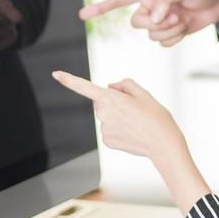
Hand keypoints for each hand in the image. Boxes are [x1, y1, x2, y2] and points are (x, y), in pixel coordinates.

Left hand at [51, 71, 184, 160]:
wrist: (163, 143)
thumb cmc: (156, 116)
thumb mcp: (143, 93)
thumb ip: (124, 84)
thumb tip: (110, 86)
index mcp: (110, 98)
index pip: (84, 87)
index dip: (68, 80)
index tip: (55, 74)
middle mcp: (103, 114)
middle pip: (101, 101)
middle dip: (112, 101)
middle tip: (133, 107)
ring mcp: (104, 129)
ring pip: (106, 116)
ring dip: (117, 116)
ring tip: (136, 122)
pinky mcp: (107, 141)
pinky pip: (109, 129)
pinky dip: (118, 129)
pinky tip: (131, 132)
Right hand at [79, 0, 218, 47]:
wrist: (214, 4)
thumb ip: (165, 1)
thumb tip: (154, 16)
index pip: (118, 0)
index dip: (100, 7)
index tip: (82, 15)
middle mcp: (148, 8)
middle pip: (135, 24)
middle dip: (154, 23)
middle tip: (173, 17)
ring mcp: (157, 23)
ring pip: (151, 36)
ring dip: (169, 31)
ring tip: (182, 19)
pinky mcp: (167, 35)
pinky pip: (163, 44)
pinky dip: (175, 39)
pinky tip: (184, 28)